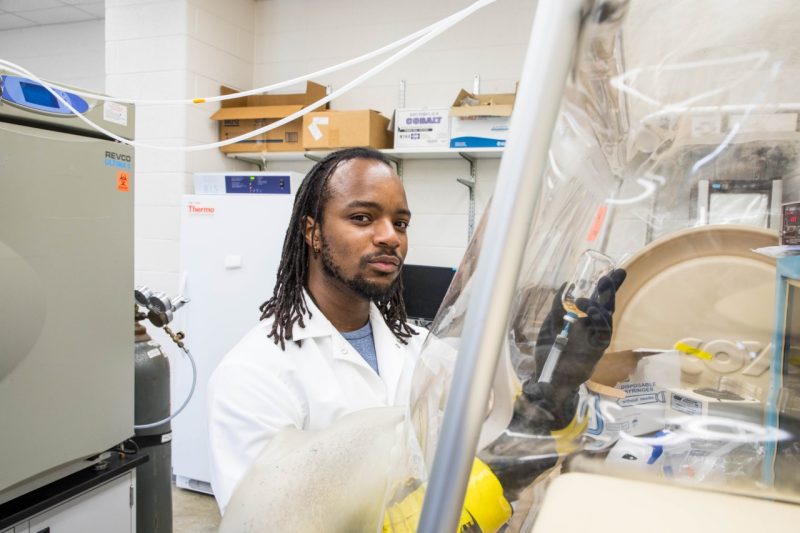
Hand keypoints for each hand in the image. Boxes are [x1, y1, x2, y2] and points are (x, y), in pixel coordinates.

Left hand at [534, 268, 625, 390]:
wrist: (547, 377)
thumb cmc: (549, 352)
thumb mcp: (550, 324)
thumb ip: (557, 307)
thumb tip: (566, 285)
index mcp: (583, 320)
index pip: (597, 299)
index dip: (607, 286)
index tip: (614, 271)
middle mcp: (592, 328)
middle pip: (607, 305)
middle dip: (610, 291)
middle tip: (609, 277)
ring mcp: (595, 339)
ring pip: (605, 319)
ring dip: (597, 307)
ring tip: (581, 302)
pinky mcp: (596, 351)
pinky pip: (603, 335)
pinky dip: (599, 323)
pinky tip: (591, 314)